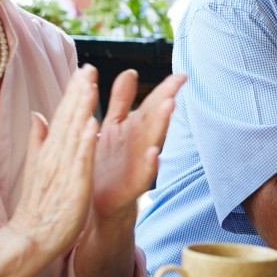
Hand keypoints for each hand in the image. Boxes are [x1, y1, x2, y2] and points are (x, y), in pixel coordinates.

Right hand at [7, 65, 100, 253]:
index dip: (73, 92)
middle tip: (89, 66)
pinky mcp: (73, 186)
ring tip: (91, 85)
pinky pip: (80, 161)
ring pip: (74, 134)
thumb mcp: (38, 167)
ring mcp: (63, 169)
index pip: (63, 115)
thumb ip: (38, 139)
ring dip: (82, 109)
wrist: (30, 239)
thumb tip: (36, 114)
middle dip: (78, 92)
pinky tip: (93, 125)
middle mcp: (55, 155)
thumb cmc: (39, 205)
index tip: (84, 69)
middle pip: (67, 118)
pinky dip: (85, 143)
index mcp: (51, 150)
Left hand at [91, 70, 186, 219]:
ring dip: (162, 124)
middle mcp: (140, 143)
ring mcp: (138, 164)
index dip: (166, 89)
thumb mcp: (112, 127)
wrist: (95, 204)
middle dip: (166, 101)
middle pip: (155, 119)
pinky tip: (154, 153)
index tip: (181, 75)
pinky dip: (149, 164)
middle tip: (178, 85)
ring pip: (153, 141)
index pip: (152, 104)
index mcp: (134, 128)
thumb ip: (121, 100)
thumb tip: (130, 72)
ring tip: (170, 106)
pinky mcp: (131, 186)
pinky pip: (143, 175)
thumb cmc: (105, 165)